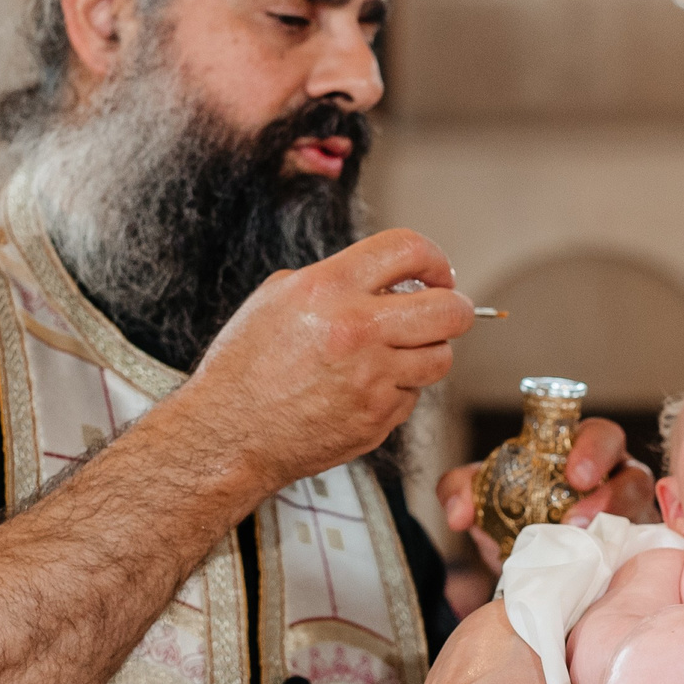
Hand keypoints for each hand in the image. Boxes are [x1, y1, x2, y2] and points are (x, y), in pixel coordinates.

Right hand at [179, 229, 474, 492]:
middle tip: (443, 312)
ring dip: (427, 353)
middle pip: (449, 309)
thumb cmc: (243, 367)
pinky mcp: (377, 418)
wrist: (227, 434)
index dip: (434, 259)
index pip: (409, 249)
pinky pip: (412, 396)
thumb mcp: (275, 299)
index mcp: (328, 288)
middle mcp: (356, 329)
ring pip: (440, 358)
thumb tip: (385, 280)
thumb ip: (333, 280)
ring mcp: (371, 378)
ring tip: (397, 354)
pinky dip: (397, 391)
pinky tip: (364, 390)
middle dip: (456, 308)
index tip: (435, 274)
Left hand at [437, 419, 657, 574]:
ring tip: (582, 548)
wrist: (527, 569)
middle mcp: (616, 479)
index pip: (601, 436)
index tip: (575, 476)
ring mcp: (632, 519)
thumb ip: (461, 490)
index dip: (593, 449)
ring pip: (642, 518)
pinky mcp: (636, 554)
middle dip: (611, 493)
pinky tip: (603, 572)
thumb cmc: (517, 518)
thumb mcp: (484, 498)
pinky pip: (643, 555)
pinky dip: (626, 561)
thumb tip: (460, 513)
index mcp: (583, 452)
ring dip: (614, 532)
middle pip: (634, 473)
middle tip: (578, 518)